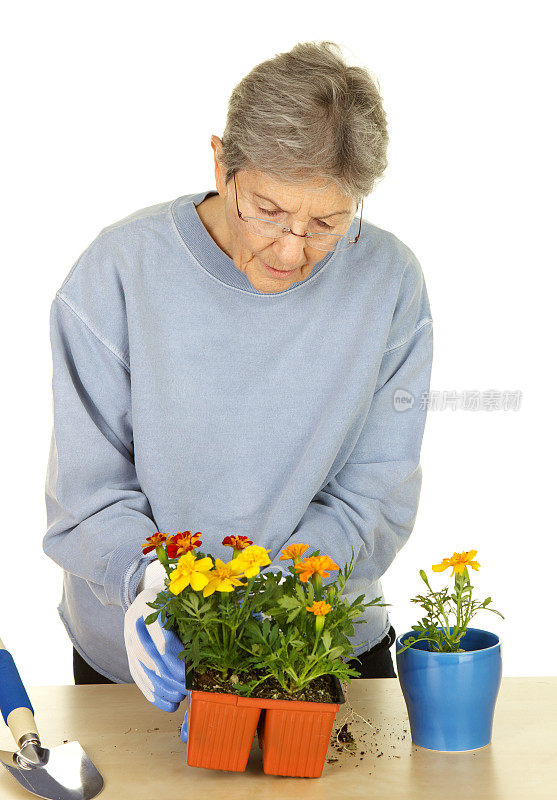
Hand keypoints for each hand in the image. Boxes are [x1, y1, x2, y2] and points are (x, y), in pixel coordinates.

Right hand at [124, 582, 188, 711]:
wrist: (145, 599)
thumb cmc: (173, 598)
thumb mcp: (183, 599)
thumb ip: (195, 614)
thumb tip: (219, 631)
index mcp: (149, 605)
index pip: (162, 637)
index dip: (177, 658)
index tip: (192, 672)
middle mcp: (134, 623)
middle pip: (152, 657)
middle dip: (171, 677)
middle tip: (188, 689)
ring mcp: (128, 640)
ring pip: (143, 669)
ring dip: (162, 688)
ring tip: (179, 699)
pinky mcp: (129, 654)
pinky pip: (138, 677)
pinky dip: (152, 694)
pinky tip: (167, 705)